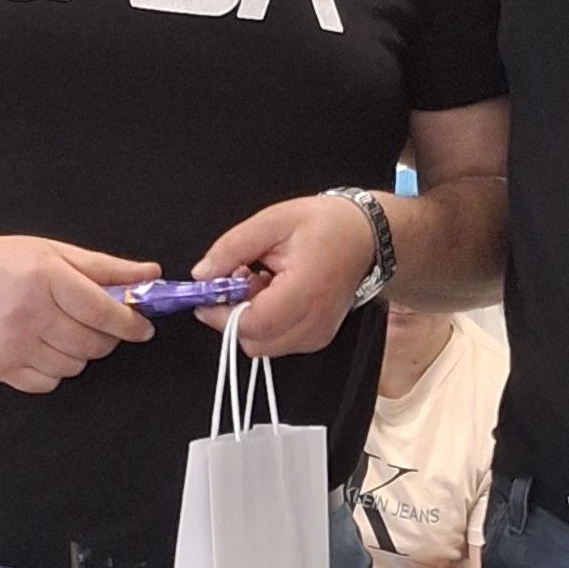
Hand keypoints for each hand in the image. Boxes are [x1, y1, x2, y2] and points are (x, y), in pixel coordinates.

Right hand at [0, 230, 159, 392]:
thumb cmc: (5, 262)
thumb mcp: (55, 252)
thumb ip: (106, 267)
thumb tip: (152, 274)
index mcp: (45, 278)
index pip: (102, 311)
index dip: (130, 324)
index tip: (143, 328)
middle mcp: (28, 313)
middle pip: (92, 345)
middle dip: (106, 337)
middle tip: (97, 324)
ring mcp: (12, 344)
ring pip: (74, 367)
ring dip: (80, 353)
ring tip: (62, 331)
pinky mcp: (1, 368)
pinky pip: (49, 383)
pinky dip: (55, 370)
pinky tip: (43, 346)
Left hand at [190, 195, 374, 355]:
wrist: (366, 236)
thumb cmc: (326, 225)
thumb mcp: (272, 221)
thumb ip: (232, 248)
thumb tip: (202, 275)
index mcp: (306, 290)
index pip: (253, 324)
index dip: (221, 314)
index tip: (207, 294)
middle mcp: (314, 322)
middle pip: (255, 342)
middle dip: (234, 315)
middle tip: (238, 280)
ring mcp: (317, 335)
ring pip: (263, 346)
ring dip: (251, 319)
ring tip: (261, 281)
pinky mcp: (316, 339)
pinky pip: (277, 342)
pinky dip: (266, 322)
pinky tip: (273, 293)